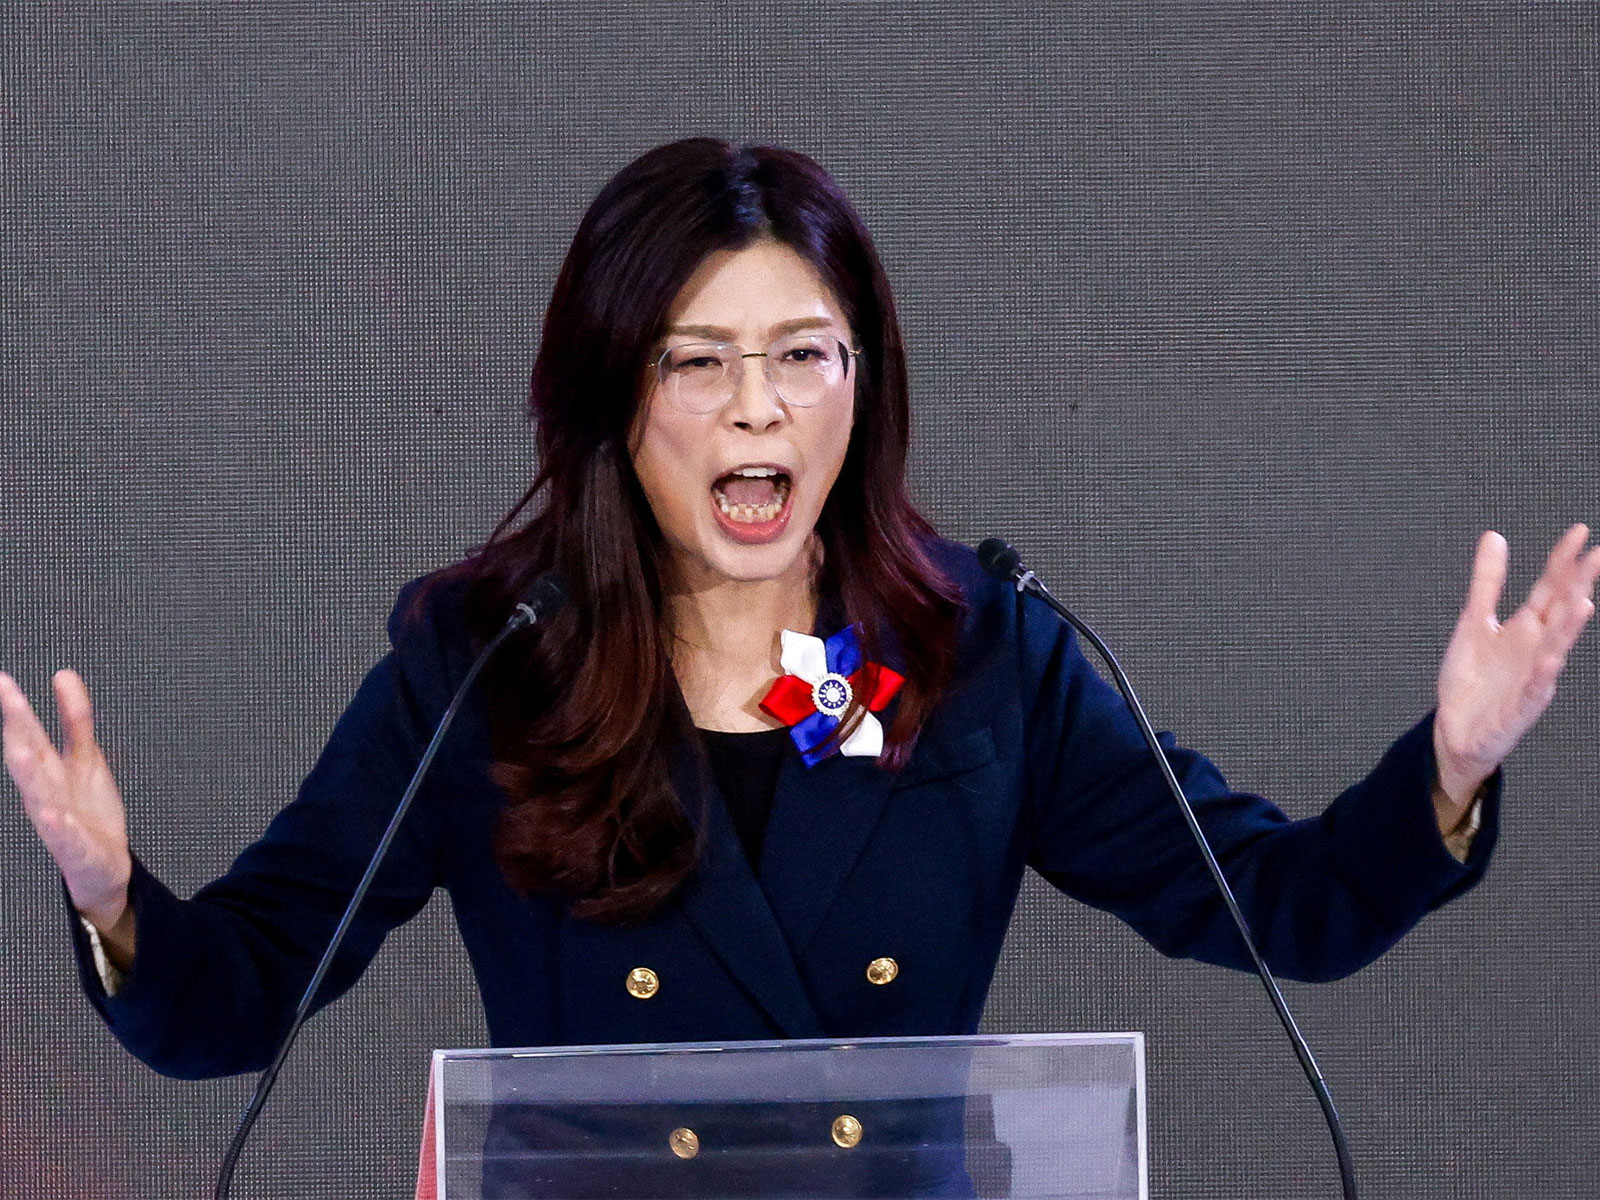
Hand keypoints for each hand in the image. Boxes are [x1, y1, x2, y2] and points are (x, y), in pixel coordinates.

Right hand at [1, 670, 133, 946]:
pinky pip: (67, 836)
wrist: (101, 866)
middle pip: (28, 756)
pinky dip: (61, 826)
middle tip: (7, 696)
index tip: (3, 678)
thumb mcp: (86, 757)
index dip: (16, 706)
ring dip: (29, 773)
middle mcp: (46, 792)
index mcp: (48, 770)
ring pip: (39, 795)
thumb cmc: (86, 810)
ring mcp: (58, 820)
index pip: (28, 734)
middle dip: (17, 727)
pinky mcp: (76, 847)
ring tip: (22, 751)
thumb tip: (62, 675)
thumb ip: (75, 718)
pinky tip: (56, 815)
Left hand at [1434, 524, 1599, 821]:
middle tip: (1598, 556)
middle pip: (1561, 612)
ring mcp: (1532, 678)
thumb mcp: (1473, 622)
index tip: (1580, 532)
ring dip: (1569, 627)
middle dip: (1579, 585)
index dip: (1563, 560)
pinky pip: (1533, 690)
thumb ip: (1487, 582)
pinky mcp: (1519, 708)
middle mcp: (1536, 649)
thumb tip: (1495, 537)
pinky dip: (1542, 675)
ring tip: (1583, 603)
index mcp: (1526, 628)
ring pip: (1556, 649)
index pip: (1551, 587)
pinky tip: (1551, 659)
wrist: (1455, 729)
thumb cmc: (1472, 679)